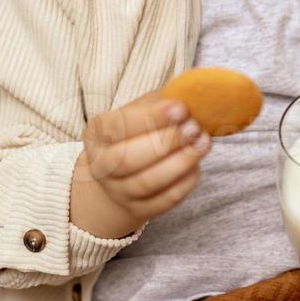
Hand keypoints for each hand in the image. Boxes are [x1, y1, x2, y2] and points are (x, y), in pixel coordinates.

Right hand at [82, 88, 211, 224]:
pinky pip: (163, 201)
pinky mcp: (138, 210)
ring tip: (202, 144)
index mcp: (97, 133)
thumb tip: (192, 91)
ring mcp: (118, 191)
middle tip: (194, 128)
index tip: (181, 108)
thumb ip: (163, 99)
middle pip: (128, 159)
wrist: (122, 171)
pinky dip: (184, 183)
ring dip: (179, 163)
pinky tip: (196, 165)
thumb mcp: (142, 108)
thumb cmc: (137, 130)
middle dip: (166, 142)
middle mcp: (100, 165)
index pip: (119, 126)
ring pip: (147, 182)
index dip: (151, 118)